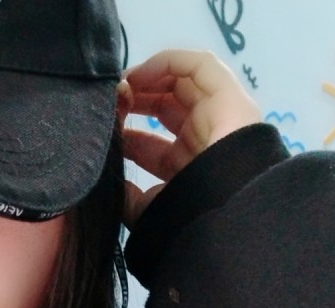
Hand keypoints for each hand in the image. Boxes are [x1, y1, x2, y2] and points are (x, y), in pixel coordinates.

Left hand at [119, 49, 261, 227]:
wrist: (219, 217)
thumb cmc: (181, 217)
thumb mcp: (143, 210)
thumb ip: (125, 196)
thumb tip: (106, 179)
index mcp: (183, 170)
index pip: (149, 143)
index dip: (124, 133)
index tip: (103, 130)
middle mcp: (202, 141)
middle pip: (164, 108)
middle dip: (134, 101)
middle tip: (110, 102)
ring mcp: (219, 117)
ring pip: (180, 83)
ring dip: (146, 79)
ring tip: (121, 86)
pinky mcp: (231, 96)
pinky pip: (199, 66)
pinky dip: (167, 62)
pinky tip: (139, 75)